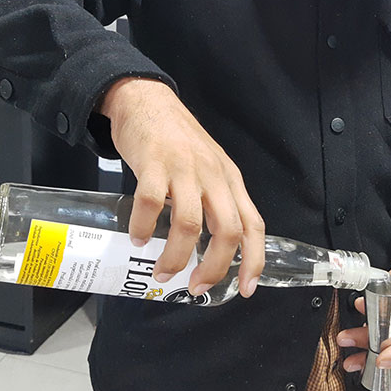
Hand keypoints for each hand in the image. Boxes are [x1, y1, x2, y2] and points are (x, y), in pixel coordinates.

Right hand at [99, 77, 265, 296]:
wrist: (148, 100)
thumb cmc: (178, 140)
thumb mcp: (208, 168)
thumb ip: (213, 200)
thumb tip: (210, 249)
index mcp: (230, 180)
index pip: (253, 224)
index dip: (254, 260)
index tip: (245, 290)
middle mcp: (213, 175)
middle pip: (227, 230)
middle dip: (215, 267)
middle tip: (195, 287)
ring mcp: (184, 168)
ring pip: (190, 224)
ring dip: (176, 256)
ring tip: (162, 271)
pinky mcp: (154, 163)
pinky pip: (151, 204)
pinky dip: (143, 227)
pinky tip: (136, 238)